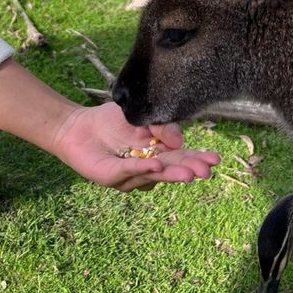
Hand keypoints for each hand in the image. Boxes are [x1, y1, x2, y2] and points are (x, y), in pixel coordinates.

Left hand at [53, 102, 220, 191]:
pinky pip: (127, 171)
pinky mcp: (109, 176)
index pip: (180, 157)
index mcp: (157, 154)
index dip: (197, 159)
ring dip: (170, 173)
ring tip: (188, 173)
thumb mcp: (144, 115)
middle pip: (170, 170)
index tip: (214, 159)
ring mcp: (129, 176)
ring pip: (152, 174)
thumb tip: (180, 141)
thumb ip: (162, 126)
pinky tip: (156, 165)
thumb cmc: (112, 121)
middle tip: (205, 172)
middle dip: (188, 170)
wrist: (77, 125)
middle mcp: (146, 169)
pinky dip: (142, 168)